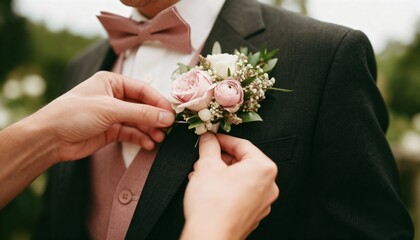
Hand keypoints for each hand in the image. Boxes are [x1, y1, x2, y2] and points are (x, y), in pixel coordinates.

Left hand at [25, 71, 173, 160]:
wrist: (50, 138)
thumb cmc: (75, 114)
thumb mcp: (110, 110)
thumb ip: (141, 113)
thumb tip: (167, 116)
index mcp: (112, 82)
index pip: (142, 90)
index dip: (158, 101)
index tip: (171, 113)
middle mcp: (113, 97)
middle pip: (142, 106)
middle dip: (155, 117)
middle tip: (169, 128)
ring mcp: (112, 115)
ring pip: (138, 121)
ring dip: (150, 129)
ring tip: (160, 138)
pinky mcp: (110, 131)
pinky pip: (131, 133)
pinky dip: (140, 138)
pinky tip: (148, 144)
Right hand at [182, 133, 278, 239]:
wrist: (210, 236)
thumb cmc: (213, 205)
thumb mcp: (207, 165)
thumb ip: (209, 146)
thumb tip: (208, 139)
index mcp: (263, 168)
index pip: (242, 145)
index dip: (223, 139)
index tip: (212, 138)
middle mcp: (268, 186)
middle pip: (243, 162)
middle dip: (221, 158)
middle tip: (205, 156)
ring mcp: (262, 203)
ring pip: (241, 179)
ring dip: (222, 173)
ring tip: (203, 174)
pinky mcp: (253, 215)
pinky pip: (241, 194)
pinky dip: (227, 188)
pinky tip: (210, 189)